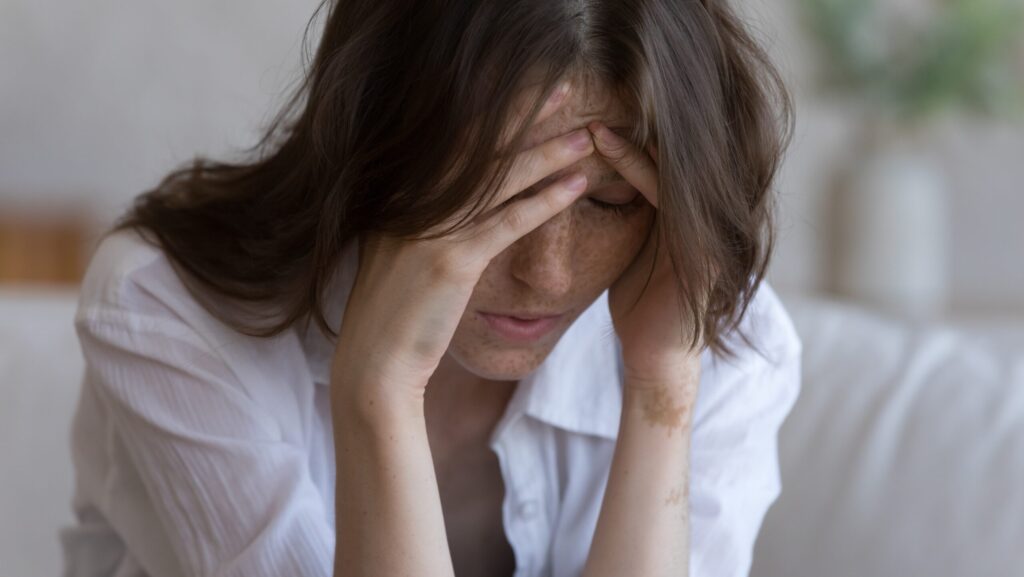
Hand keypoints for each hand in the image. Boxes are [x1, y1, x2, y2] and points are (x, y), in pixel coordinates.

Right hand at [331, 82, 595, 407]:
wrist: (375, 364)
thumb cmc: (395, 315)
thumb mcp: (401, 255)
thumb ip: (424, 221)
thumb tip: (459, 203)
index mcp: (401, 195)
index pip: (457, 142)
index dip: (497, 114)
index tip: (532, 93)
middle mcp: (413, 202)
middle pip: (482, 148)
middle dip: (527, 115)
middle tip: (567, 89)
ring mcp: (430, 229)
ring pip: (501, 180)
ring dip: (549, 155)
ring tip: (587, 137)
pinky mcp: (451, 261)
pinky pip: (509, 222)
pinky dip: (546, 202)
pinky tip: (577, 187)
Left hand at [587, 121, 704, 389]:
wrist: (656, 357)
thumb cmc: (640, 308)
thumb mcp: (633, 254)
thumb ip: (632, 221)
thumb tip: (598, 190)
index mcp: (686, 219)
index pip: (661, 167)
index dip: (628, 143)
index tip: (588, 123)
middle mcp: (702, 219)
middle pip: (670, 161)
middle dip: (631, 135)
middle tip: (589, 112)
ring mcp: (705, 232)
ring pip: (670, 171)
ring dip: (629, 147)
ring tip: (593, 128)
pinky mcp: (700, 249)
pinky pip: (668, 196)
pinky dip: (638, 170)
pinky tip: (610, 151)